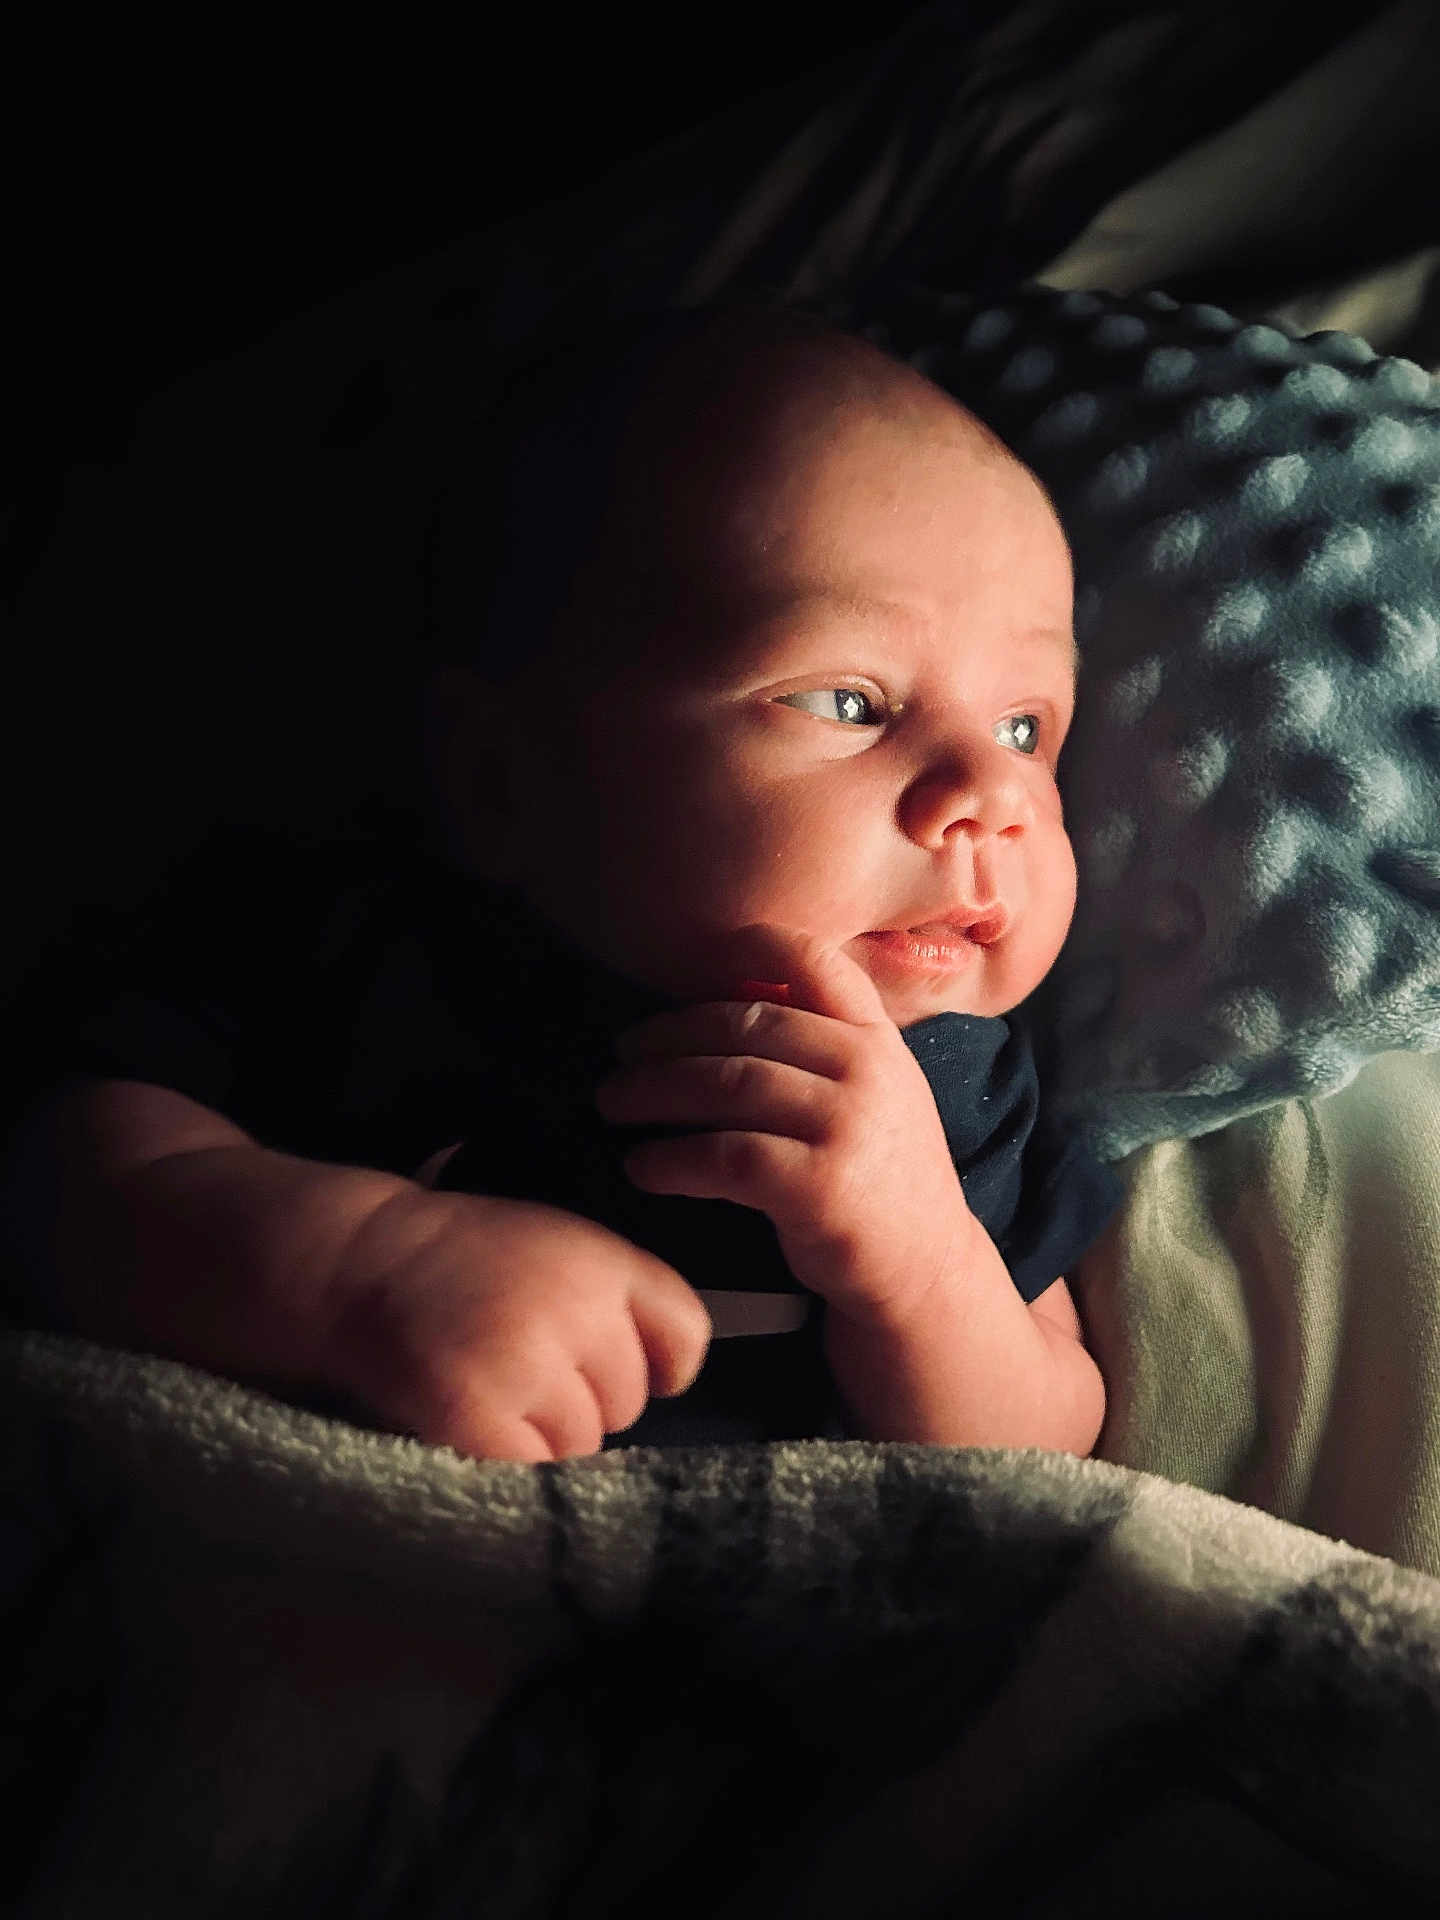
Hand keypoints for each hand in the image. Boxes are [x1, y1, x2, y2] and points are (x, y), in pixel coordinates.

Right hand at [324, 1187, 711, 1461]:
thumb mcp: (556, 1246)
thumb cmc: (462, 1262)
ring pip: (581, 1445)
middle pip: (628, 1402)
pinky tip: (474, 1429)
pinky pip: (532, 1474)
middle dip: (584, 1400)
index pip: (684, 1337)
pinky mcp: (480, 1415)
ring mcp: (529, 1365)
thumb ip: (618, 1300)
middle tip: (520, 1371)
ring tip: (491, 1396)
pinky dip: (507, 1465)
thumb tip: (669, 1385)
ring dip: (544, 1438)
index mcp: (604, 1261)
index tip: (617, 1367)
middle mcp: (578, 1310)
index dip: (658, 1364)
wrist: (359, 1262)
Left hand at [595, 925, 974, 1319]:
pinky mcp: (820, 1185)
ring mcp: (847, 1125)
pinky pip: (724, 1156)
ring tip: (613, 1102)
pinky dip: (671, 1159)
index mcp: (876, 1037)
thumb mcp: (875, 1091)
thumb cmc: (877, 1175)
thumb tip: (725, 1000)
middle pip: (747, 1023)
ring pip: (727, 1084)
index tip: (689, 960)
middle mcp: (867, 1068)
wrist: (926, 1267)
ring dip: (654, 1091)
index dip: (750, 946)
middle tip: (621, 1053)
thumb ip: (822, 1044)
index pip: (815, 962)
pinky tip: (643, 1165)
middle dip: (669, 1035)